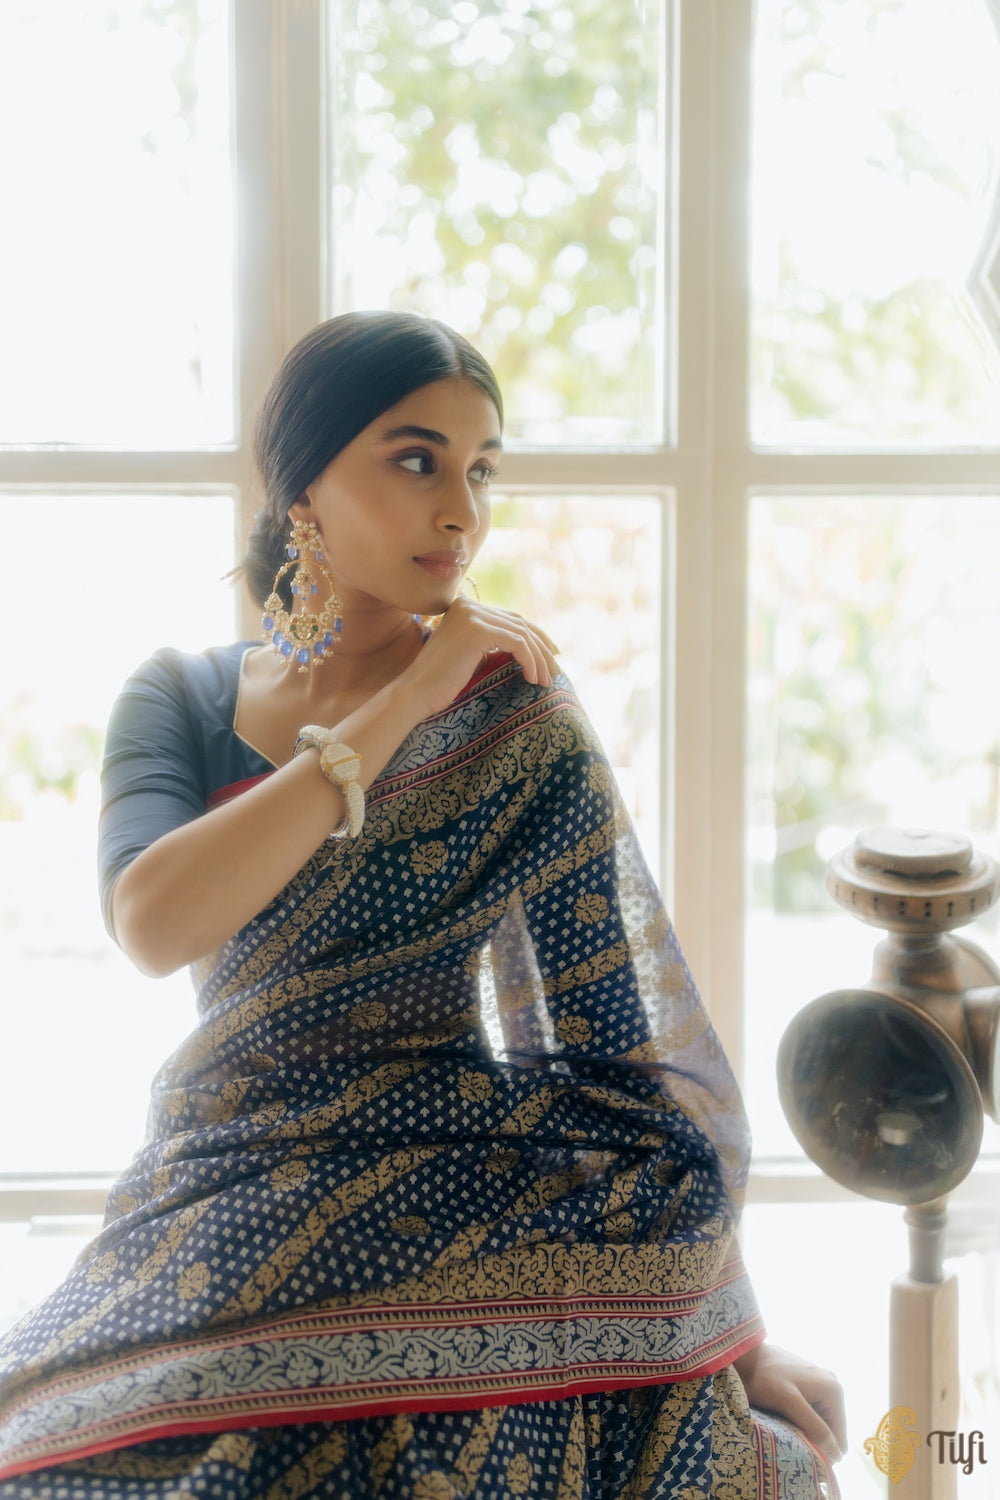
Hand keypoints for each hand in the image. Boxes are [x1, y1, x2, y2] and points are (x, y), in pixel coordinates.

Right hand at [399, 596, 559, 718]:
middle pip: (519, 623)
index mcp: (465, 606)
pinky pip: (517, 643)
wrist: (415, 693)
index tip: (552, 656)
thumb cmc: (441, 683)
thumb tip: (527, 646)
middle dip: (542, 648)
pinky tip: (532, 678)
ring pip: (522, 634)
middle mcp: (468, 604)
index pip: (510, 618)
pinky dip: (530, 661)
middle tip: (555, 670)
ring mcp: (472, 614)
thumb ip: (493, 644)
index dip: (535, 636)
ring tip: (546, 681)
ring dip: (539, 659)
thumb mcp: (471, 656)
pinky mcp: (478, 630)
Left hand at [734, 1342, 846, 1465]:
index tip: (800, 1452)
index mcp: (834, 1391)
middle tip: (790, 1439)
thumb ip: (814, 1426)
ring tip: (785, 1427)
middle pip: (830, 1431)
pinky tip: (783, 1416)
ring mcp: (820, 1384)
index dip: (822, 1452)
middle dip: (813, 1439)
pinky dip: (799, 1419)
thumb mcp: (789, 1402)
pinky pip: (810, 1412)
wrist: (744, 1354)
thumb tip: (837, 1454)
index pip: (839, 1439)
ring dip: (805, 1430)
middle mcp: (832, 1385)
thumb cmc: (763, 1377)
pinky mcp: (808, 1384)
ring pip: (819, 1423)